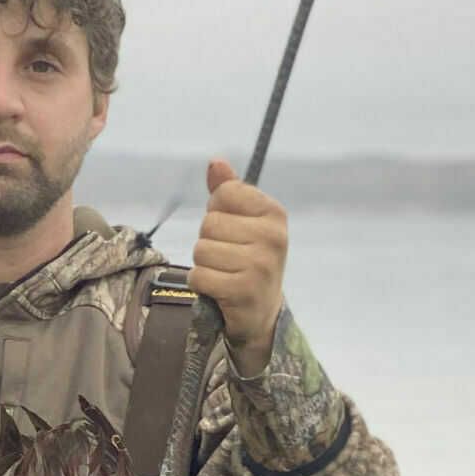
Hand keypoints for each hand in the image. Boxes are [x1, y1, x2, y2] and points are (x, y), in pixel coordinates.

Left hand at [188, 159, 287, 371]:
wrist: (261, 313)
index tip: (232, 230)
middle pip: (209, 223)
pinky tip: (219, 289)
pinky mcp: (243, 291)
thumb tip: (215, 163)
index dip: (217, 211)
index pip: (224, 193)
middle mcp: (273, 237)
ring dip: (204, 265)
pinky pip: (200, 276)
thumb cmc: (248, 260)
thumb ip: (228, 192)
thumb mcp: (244, 222)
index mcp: (274, 213)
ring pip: (201, 250)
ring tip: (224, 273)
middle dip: (209, 241)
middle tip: (228, 258)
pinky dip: (202, 284)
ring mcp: (260, 265)